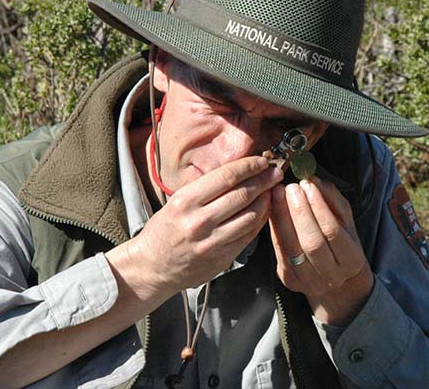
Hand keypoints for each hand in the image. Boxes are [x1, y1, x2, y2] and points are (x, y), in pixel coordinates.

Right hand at [110, 156, 283, 298]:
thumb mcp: (178, 201)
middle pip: (243, 195)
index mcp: (186, 201)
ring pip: (251, 216)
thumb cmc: (166, 229)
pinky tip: (263, 211)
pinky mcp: (222, 258)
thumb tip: (239, 169)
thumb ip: (206, 188)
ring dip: (266, 201)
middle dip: (264, 180)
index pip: (226, 177)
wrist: (153, 266)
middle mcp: (199, 221)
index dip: (249, 166)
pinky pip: (249, 235)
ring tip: (271, 191)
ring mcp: (212, 242)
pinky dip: (260, 220)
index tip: (262, 161)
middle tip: (275, 173)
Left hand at [269, 177, 373, 325]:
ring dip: (282, 218)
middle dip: (298, 212)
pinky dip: (275, 228)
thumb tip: (313, 179)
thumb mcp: (346, 221)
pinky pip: (279, 251)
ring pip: (291, 248)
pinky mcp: (289, 281)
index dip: (319, 206)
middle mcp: (331, 277)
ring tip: (278, 195)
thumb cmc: (342, 243)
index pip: (333, 231)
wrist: (337, 278)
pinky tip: (273, 210)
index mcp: (351, 261)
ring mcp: (308, 282)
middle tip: (290, 188)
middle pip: (311, 242)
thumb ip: (332, 200)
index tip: (307, 184)